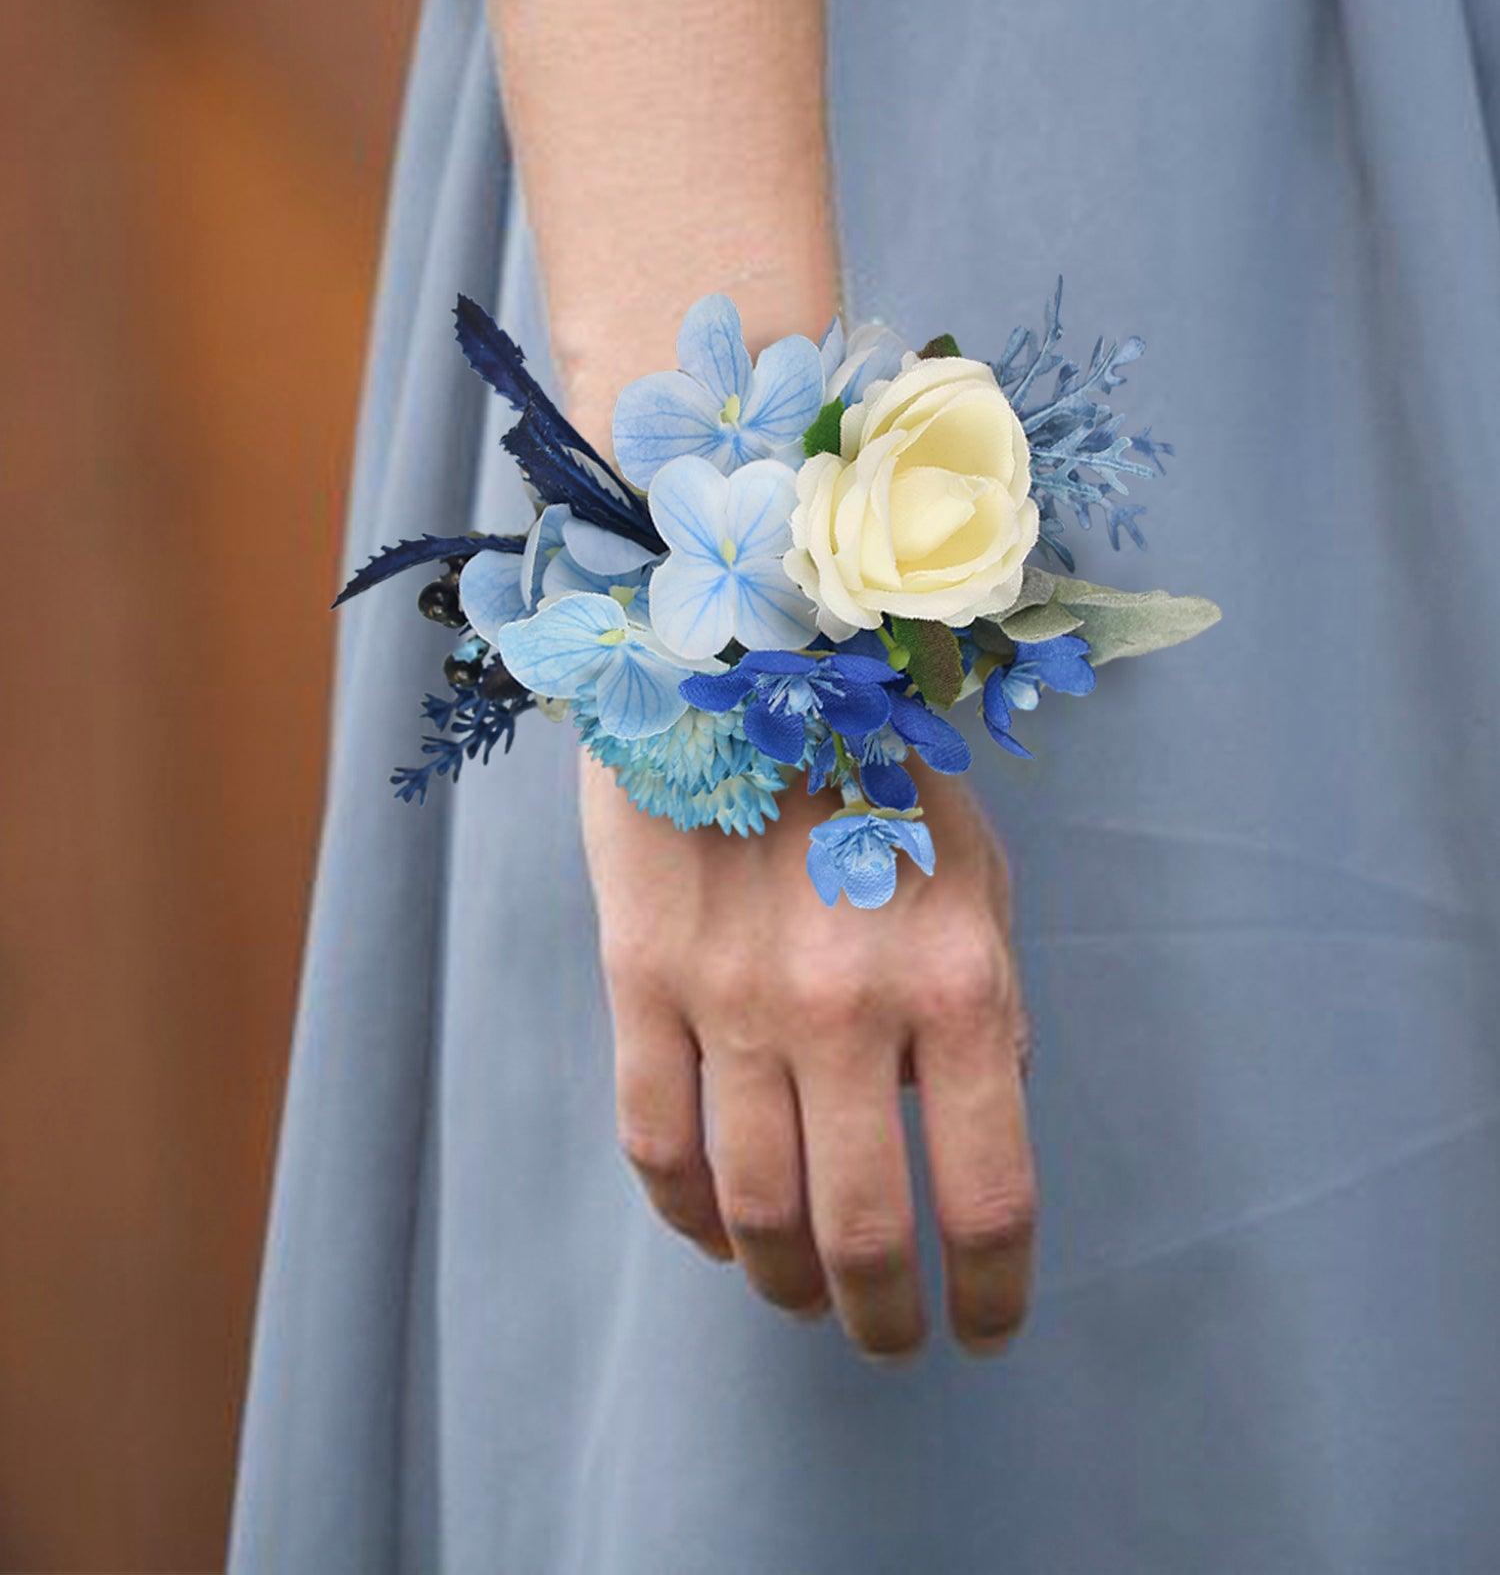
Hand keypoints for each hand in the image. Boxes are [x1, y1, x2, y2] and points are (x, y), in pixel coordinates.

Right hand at [582, 754, 1036, 1360]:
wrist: (737, 653)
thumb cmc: (878, 763)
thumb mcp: (978, 872)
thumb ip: (986, 1003)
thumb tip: (966, 1117)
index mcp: (958, 981)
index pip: (988, 1193)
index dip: (995, 1290)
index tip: (987, 1328)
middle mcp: (846, 1007)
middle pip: (860, 1233)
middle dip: (882, 1317)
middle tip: (890, 1339)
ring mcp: (732, 998)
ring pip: (750, 1208)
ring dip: (784, 1283)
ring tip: (805, 1299)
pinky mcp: (640, 978)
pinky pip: (654, 1143)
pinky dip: (686, 1218)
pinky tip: (718, 1233)